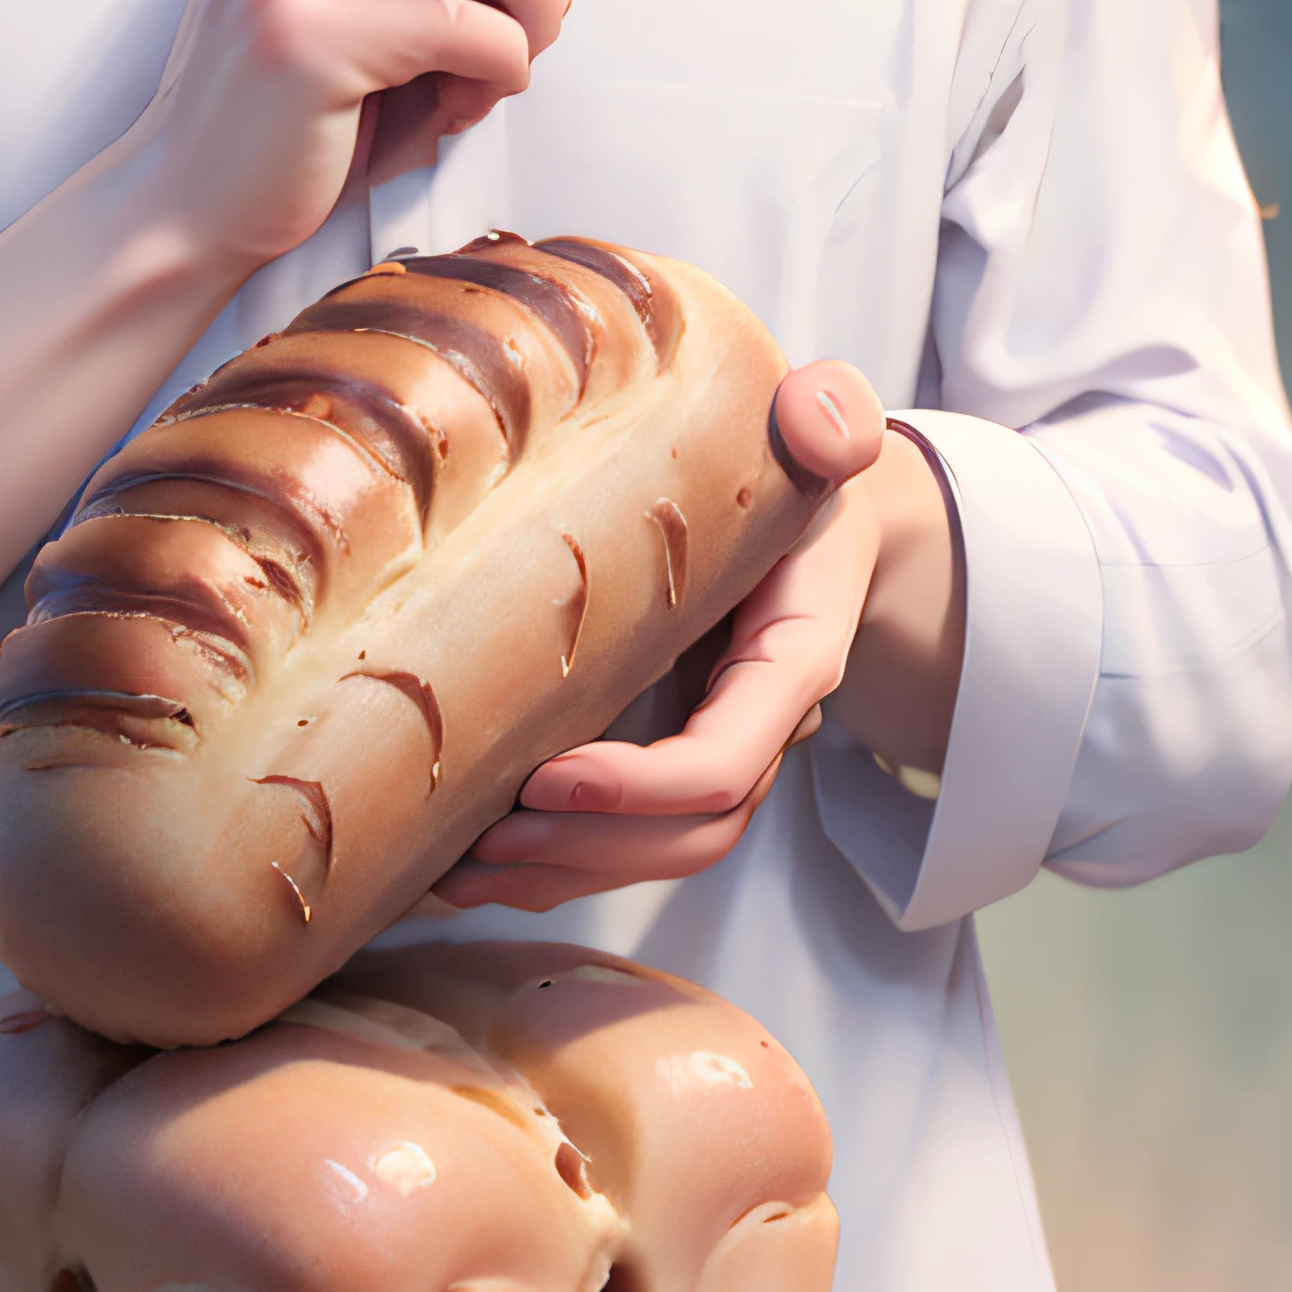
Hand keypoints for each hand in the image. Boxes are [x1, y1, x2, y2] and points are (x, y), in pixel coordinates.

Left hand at [435, 365, 964, 913]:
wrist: (813, 521)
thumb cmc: (792, 470)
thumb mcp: (814, 435)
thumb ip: (828, 418)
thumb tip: (824, 417)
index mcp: (795, 655)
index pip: (728, 759)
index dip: (641, 786)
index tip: (544, 775)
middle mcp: (764, 724)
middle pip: (694, 832)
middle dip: (589, 848)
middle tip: (486, 839)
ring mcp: (724, 752)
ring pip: (660, 853)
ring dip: (561, 873)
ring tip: (462, 871)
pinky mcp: (677, 763)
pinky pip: (630, 843)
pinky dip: (554, 868)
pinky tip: (474, 869)